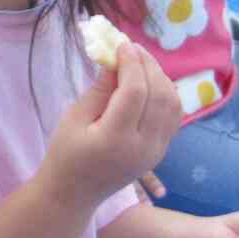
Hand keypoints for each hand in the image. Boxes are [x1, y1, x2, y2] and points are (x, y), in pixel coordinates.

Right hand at [42, 43, 182, 210]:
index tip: (122, 44)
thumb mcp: (74, 118)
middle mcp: (143, 146)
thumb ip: (99, 90)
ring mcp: (156, 151)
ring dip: (160, 77)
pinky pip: (173, 116)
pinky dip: (166, 94)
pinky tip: (149, 82)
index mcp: (116, 138)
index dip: (132, 63)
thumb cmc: (65, 154)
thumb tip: (116, 60)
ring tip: (141, 63)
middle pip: (159, 95)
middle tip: (132, 48)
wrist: (74, 193)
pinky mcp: (160, 151)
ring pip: (172, 104)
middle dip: (148, 65)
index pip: (135, 91)